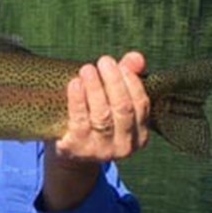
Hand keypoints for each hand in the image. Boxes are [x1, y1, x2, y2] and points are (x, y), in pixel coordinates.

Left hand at [42, 52, 149, 210]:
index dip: (132, 82)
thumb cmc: (96, 121)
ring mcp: (100, 150)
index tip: (119, 64)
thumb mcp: (114, 102)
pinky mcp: (77, 149)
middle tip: (104, 61)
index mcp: (139, 135)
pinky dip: (78, 100)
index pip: (141, 105)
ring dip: (95, 88)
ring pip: (102, 116)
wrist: (70, 155)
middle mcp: (124, 146)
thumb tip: (136, 57)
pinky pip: (79, 122)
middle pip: (122, 109)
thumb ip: (127, 78)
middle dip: (113, 82)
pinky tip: (75, 84)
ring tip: (87, 69)